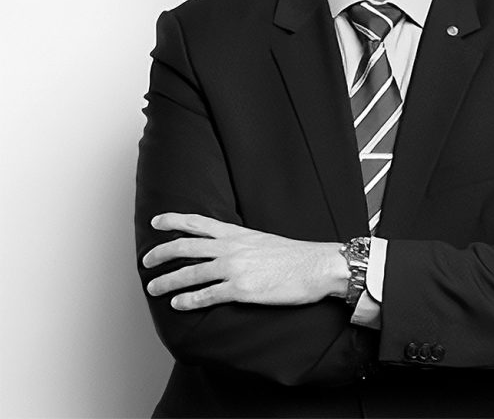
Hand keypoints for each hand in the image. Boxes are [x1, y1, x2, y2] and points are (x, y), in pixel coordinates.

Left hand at [143, 213, 347, 309]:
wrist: (316, 265)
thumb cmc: (294, 256)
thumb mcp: (263, 240)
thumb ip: (241, 244)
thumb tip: (227, 251)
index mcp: (237, 233)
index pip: (198, 222)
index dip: (173, 221)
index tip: (156, 222)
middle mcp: (231, 248)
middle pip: (185, 246)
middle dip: (160, 253)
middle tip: (146, 261)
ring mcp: (234, 268)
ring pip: (190, 273)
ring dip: (167, 281)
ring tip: (153, 288)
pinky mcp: (241, 290)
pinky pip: (207, 295)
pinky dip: (189, 300)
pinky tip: (178, 305)